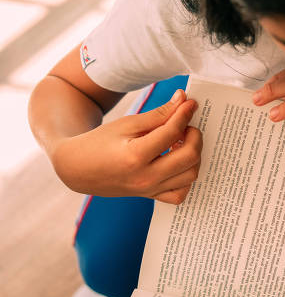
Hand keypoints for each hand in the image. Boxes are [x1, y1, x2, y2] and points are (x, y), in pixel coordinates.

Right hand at [51, 89, 201, 204]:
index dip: (184, 114)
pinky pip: (180, 193)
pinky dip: (185, 178)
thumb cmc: (100, 142)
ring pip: (190, 175)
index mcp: (135, 155)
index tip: (189, 103)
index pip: (172, 132)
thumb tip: (183, 100)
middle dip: (195, 136)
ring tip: (180, 142)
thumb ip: (159, 114)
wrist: (78, 169)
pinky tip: (178, 163)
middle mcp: (146, 177)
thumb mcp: (127, 123)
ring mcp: (150, 190)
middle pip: (189, 157)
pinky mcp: (151, 197)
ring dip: (193, 156)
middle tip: (186, 126)